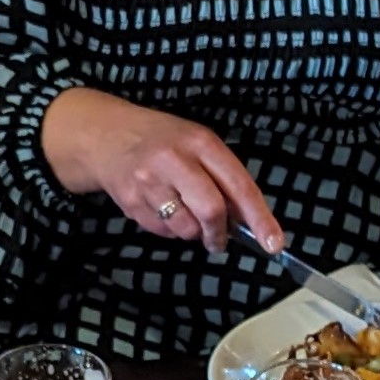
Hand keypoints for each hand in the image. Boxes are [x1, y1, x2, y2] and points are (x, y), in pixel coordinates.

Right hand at [41, 88, 281, 256]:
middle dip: (219, 233)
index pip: (239, 185)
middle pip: (211, 211)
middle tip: (219, 240)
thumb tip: (249, 221)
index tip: (274, 244)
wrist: (105, 135)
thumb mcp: (197, 143)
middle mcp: (175, 160)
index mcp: (200, 142)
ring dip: (191, 231)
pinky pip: (162, 231)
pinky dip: (169, 229)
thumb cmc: (162, 140)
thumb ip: (223, 177)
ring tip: (181, 211)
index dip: (260, 218)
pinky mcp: (131, 201)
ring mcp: (149, 181)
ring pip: (185, 228)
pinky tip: (161, 207)